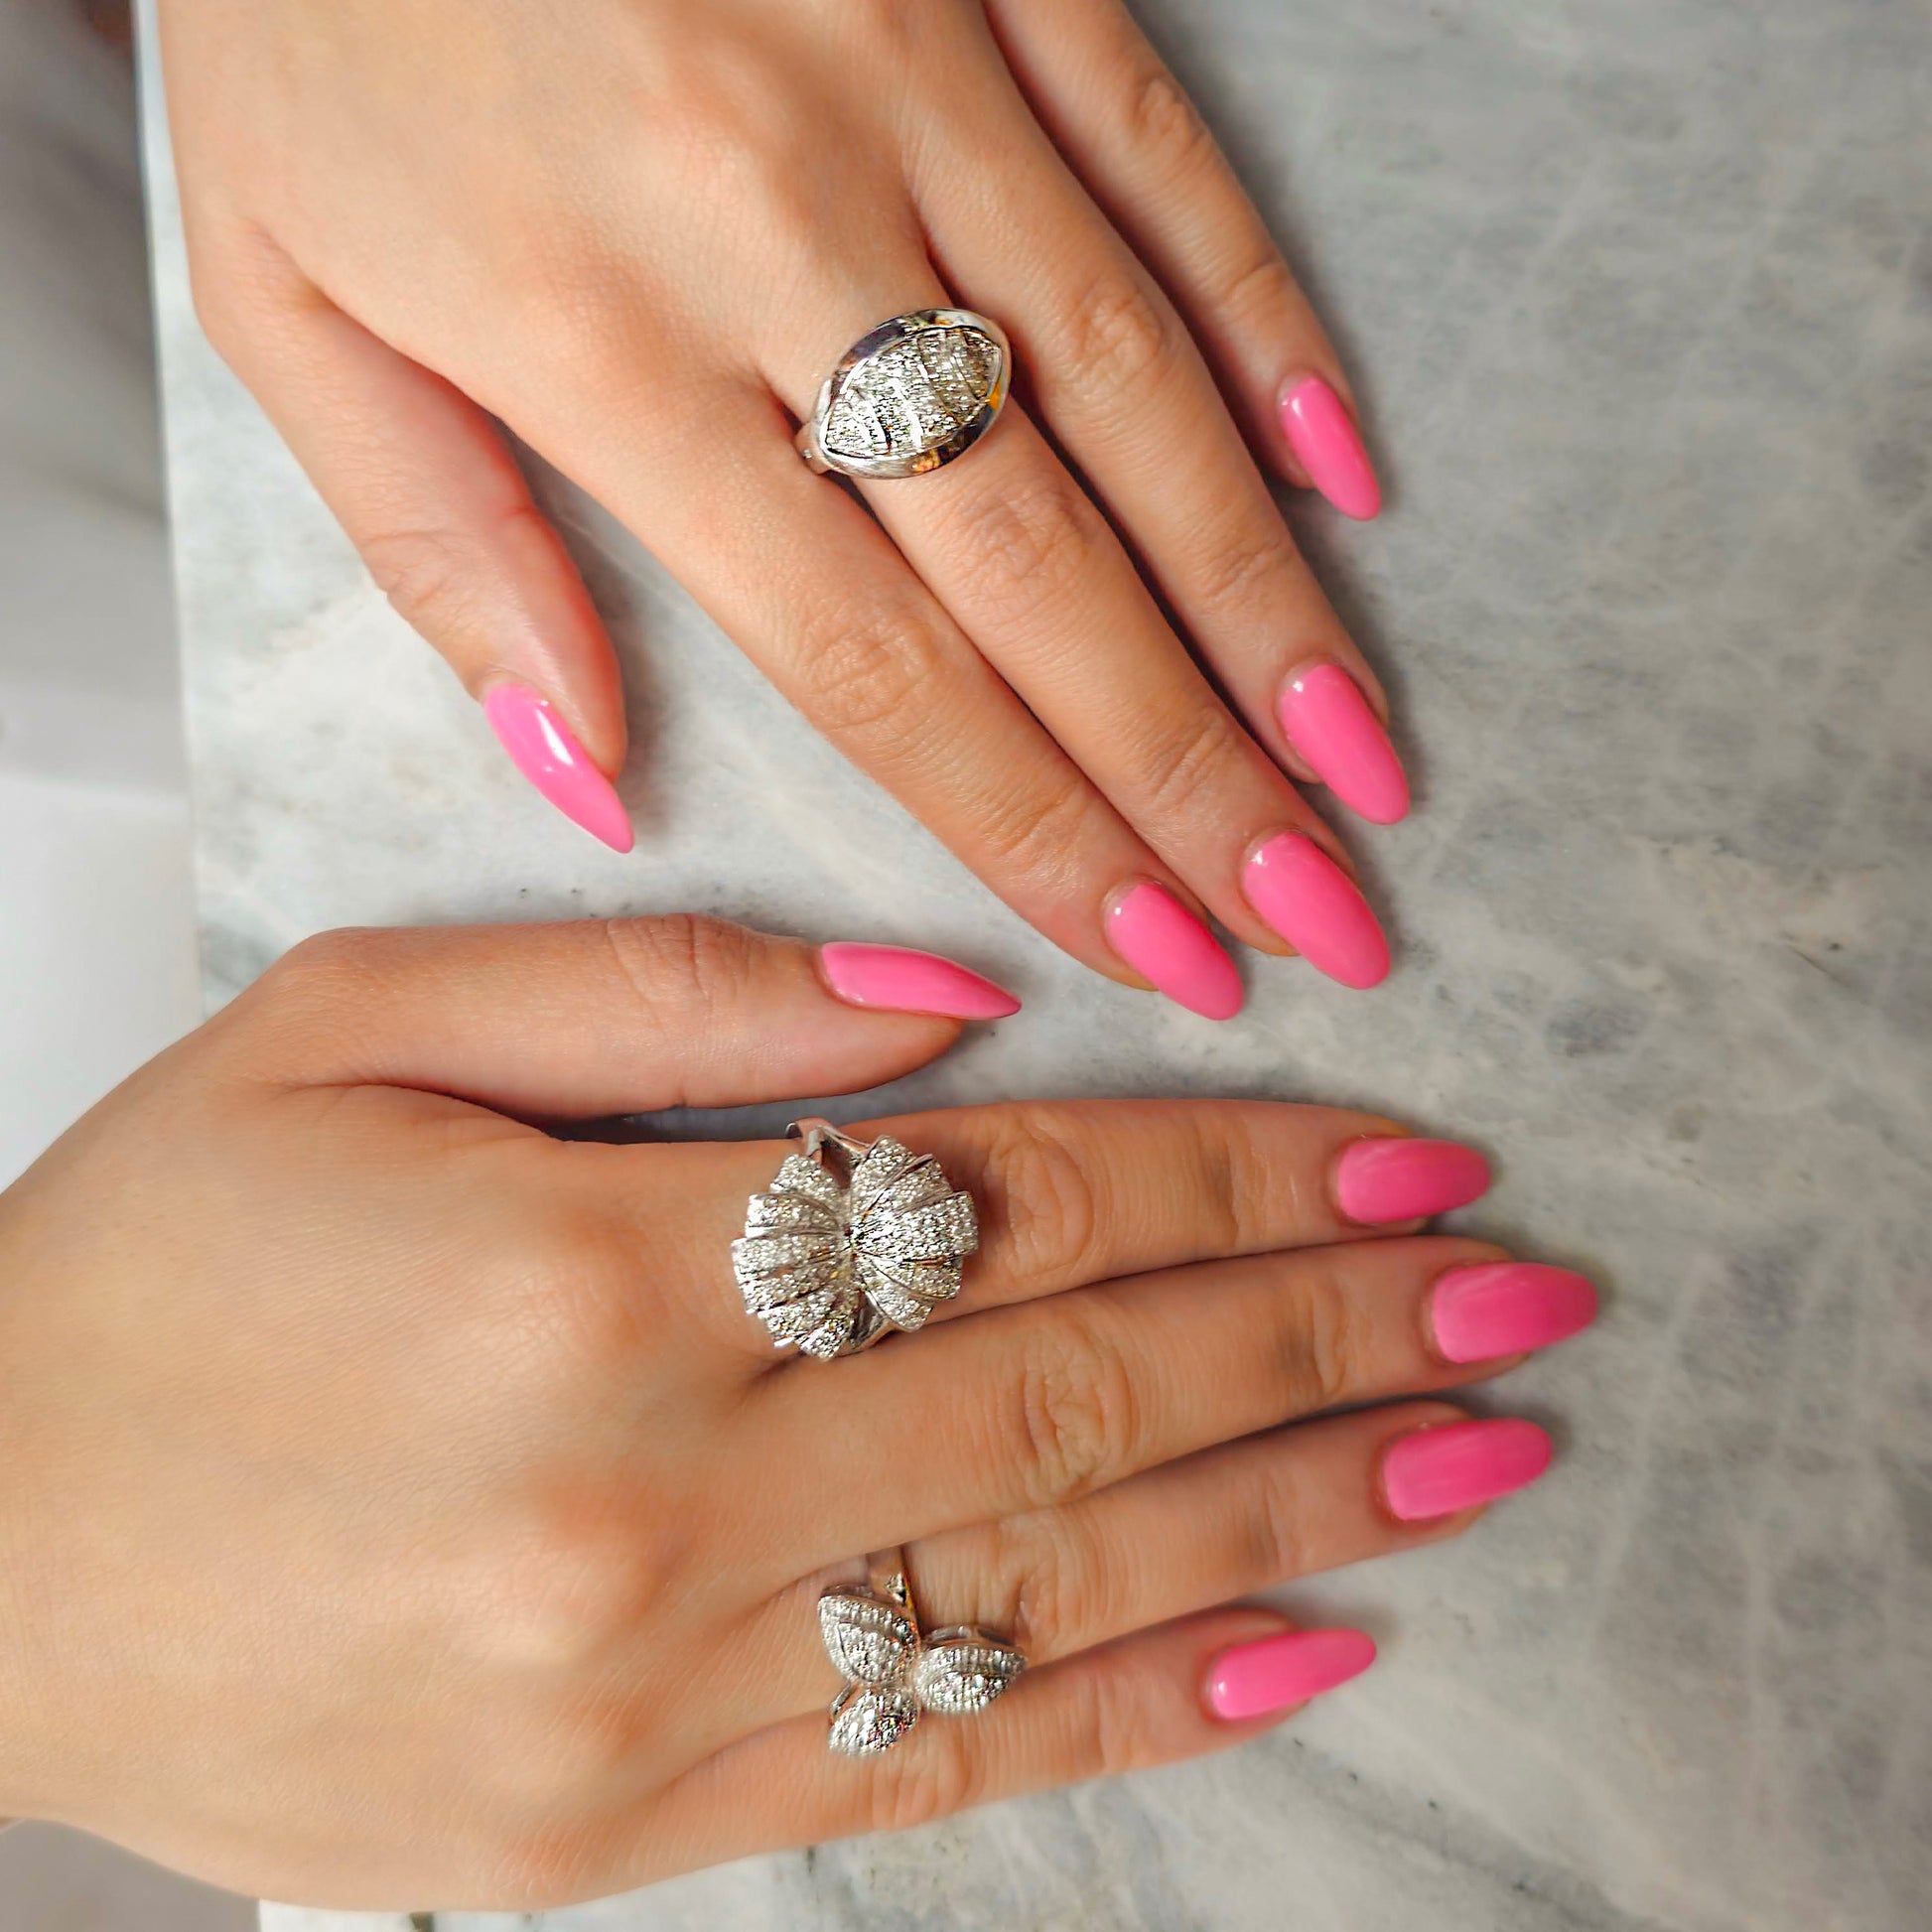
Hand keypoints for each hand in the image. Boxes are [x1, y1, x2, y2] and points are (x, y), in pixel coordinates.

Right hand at [0, 916, 1591, 1907]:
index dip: (1231, 1166)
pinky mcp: (622, 1830)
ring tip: (1475, 1452)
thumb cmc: (141, 1266)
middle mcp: (646, 1499)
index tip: (1400, 1147)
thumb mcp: (358, 1028)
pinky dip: (1139, 1706)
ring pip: (1055, 1583)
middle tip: (1514, 1294)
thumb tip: (954, 1006)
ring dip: (1296, 1506)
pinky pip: (937, 1761)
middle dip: (1325, 1326)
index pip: (1007, 1199)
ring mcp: (644, 1696)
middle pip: (1079, 1390)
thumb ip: (673, 995)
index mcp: (585, 1272)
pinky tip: (1303, 1646)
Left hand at [159, 0, 1408, 1017]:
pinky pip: (1161, 164)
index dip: (1031, 831)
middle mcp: (784, 227)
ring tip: (1353, 758)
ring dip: (1262, 595)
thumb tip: (593, 784)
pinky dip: (1264, 329)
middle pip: (1038, 566)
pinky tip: (1342, 483)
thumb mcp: (283, 302)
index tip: (1151, 952)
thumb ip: (447, 558)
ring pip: (1135, 391)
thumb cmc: (306, 13)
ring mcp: (908, 78)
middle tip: (1311, 913)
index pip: (870, 663)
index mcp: (603, 342)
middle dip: (1190, 767)